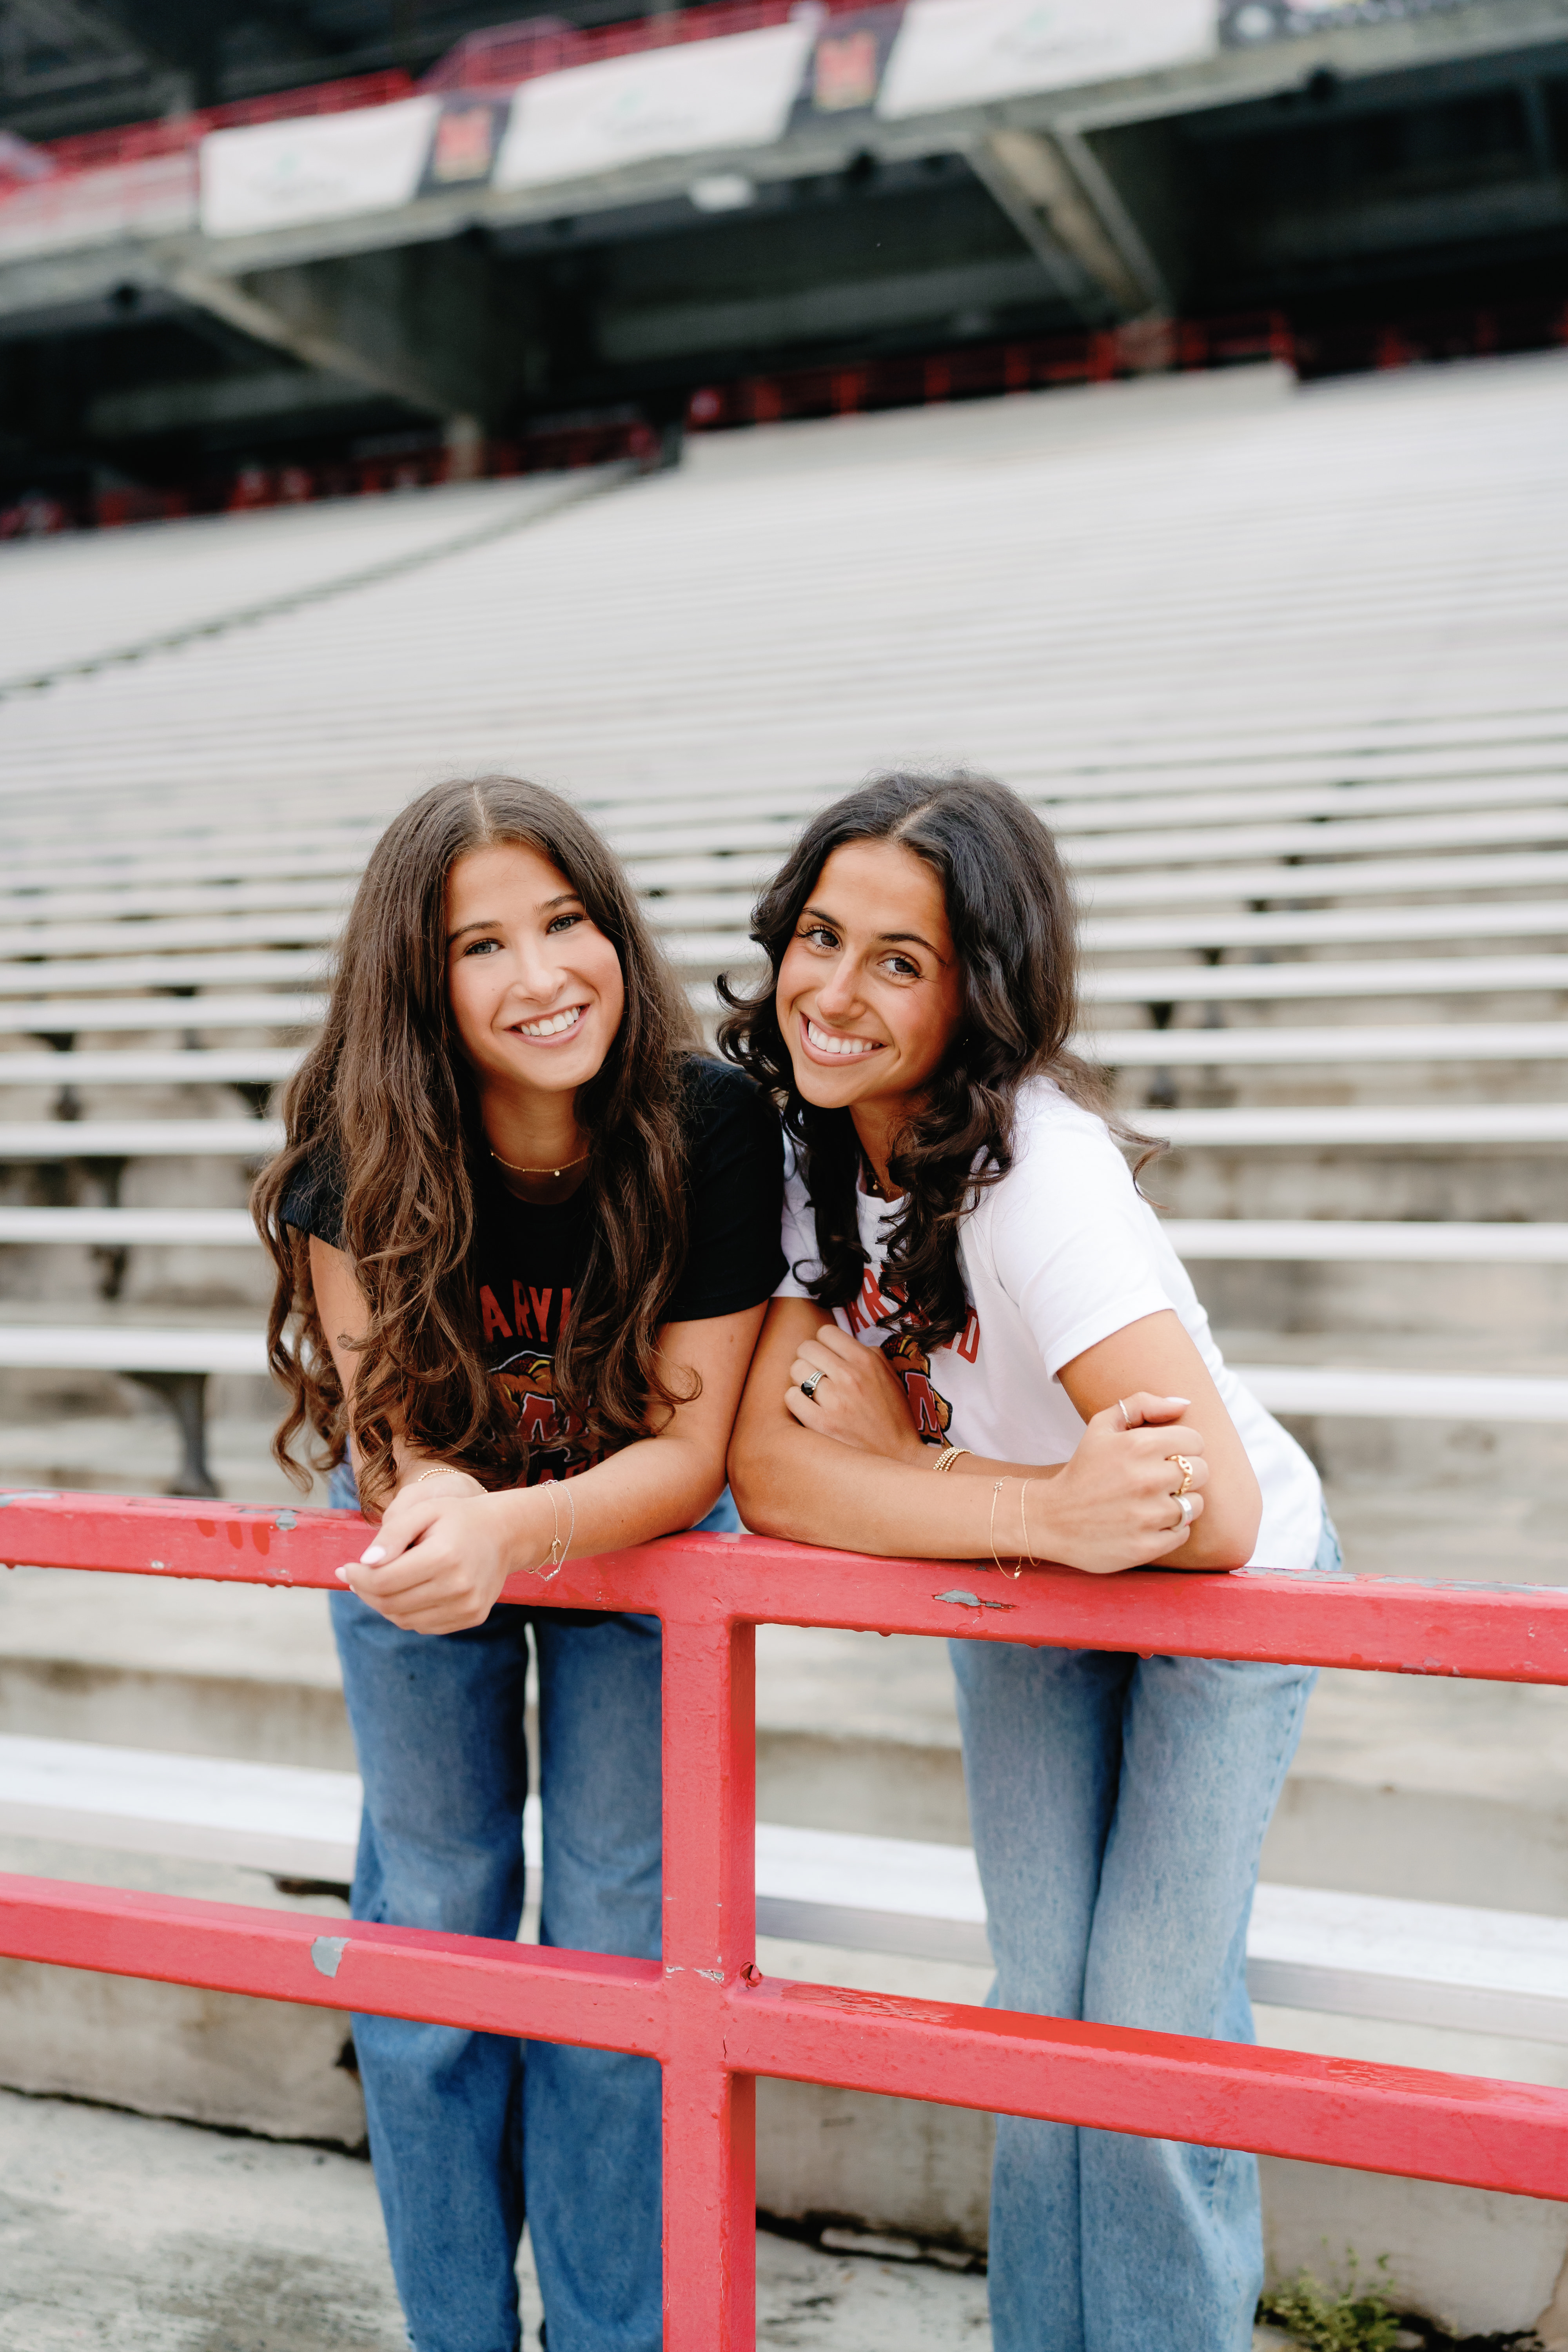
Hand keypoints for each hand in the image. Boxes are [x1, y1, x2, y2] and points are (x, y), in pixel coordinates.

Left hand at [337, 1473, 548, 1633]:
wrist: (505, 1533)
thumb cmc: (458, 1518)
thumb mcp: (424, 1510)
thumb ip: (392, 1533)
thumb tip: (365, 1563)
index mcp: (444, 1556)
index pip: (384, 1580)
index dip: (357, 1577)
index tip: (346, 1567)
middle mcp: (458, 1586)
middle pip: (390, 1603)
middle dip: (365, 1591)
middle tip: (356, 1577)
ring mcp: (467, 1606)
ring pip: (403, 1619)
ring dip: (383, 1604)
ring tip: (381, 1582)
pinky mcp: (471, 1617)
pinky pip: (423, 1626)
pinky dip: (406, 1612)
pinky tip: (407, 1591)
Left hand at [785, 1323, 929, 1463]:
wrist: (898, 1458)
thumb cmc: (894, 1419)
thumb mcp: (891, 1379)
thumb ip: (871, 1356)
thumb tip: (847, 1344)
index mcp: (866, 1361)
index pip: (826, 1332)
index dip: (824, 1345)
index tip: (827, 1358)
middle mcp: (849, 1376)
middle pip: (806, 1348)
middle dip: (809, 1360)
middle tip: (817, 1376)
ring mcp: (834, 1400)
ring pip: (796, 1370)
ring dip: (801, 1381)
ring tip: (813, 1394)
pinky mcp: (821, 1424)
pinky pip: (791, 1397)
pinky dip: (797, 1402)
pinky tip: (808, 1409)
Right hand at [1044, 1392, 1208, 1574]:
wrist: (1051, 1518)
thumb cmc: (1083, 1470)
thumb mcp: (1102, 1426)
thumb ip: (1142, 1405)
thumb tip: (1184, 1404)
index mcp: (1138, 1445)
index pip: (1195, 1441)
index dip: (1183, 1448)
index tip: (1165, 1456)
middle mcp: (1147, 1479)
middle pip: (1201, 1472)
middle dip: (1186, 1475)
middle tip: (1161, 1480)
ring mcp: (1148, 1516)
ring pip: (1195, 1504)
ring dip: (1180, 1503)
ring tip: (1155, 1503)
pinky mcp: (1146, 1546)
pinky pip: (1183, 1532)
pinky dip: (1171, 1529)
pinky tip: (1148, 1523)